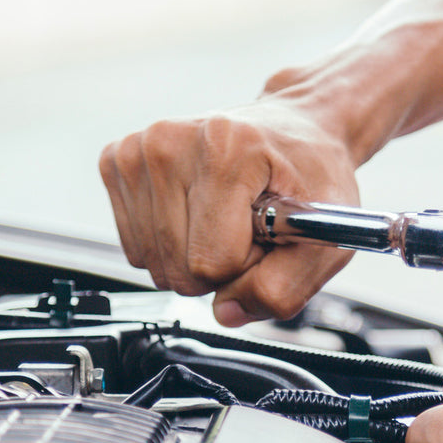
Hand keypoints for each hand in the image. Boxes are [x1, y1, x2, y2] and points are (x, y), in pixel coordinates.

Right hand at [99, 98, 358, 327]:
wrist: (294, 130)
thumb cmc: (311, 175)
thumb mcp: (324, 235)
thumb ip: (284, 287)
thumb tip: (225, 312)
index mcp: (226, 148)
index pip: (211, 262)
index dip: (247, 264)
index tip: (266, 231)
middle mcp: (171, 140)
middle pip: (178, 268)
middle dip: (219, 265)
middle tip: (248, 225)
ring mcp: (138, 150)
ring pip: (153, 263)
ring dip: (194, 257)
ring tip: (225, 217)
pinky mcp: (117, 162)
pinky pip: (137, 248)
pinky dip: (169, 244)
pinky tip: (197, 211)